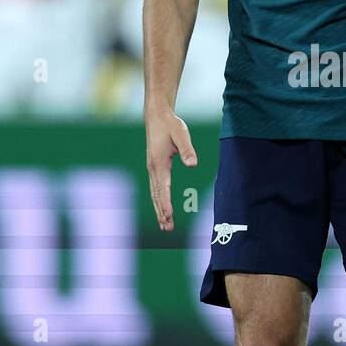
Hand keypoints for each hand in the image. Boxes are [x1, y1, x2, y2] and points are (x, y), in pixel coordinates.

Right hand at [145, 107, 196, 231]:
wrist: (157, 116)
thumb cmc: (170, 125)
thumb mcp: (182, 134)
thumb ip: (188, 150)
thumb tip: (193, 165)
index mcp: (159, 163)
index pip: (163, 188)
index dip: (166, 203)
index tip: (169, 216)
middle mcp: (153, 168)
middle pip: (157, 195)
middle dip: (162, 212)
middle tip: (167, 228)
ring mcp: (151, 168)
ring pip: (155, 194)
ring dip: (159, 209)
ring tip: (165, 225)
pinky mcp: (154, 167)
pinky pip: (155, 188)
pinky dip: (158, 200)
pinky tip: (162, 208)